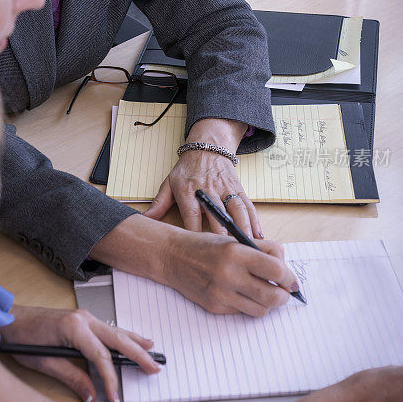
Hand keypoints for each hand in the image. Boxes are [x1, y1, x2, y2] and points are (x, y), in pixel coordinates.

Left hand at [0, 305, 160, 401]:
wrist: (9, 320)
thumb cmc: (22, 339)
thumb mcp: (45, 363)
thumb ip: (72, 378)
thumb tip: (91, 396)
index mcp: (73, 327)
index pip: (101, 356)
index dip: (110, 378)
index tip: (115, 395)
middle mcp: (83, 318)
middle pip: (117, 339)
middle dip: (137, 354)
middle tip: (153, 368)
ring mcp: (84, 317)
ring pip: (116, 331)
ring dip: (135, 342)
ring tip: (152, 351)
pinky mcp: (82, 319)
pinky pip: (108, 328)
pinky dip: (123, 335)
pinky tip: (132, 339)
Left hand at [144, 117, 261, 238]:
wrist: (207, 147)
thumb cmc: (186, 170)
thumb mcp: (168, 184)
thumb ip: (158, 204)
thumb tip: (143, 220)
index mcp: (188, 190)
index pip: (192, 214)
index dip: (196, 231)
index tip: (200, 249)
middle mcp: (208, 189)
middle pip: (217, 214)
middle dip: (222, 234)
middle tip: (227, 254)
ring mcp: (225, 188)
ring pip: (236, 210)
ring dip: (243, 228)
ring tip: (247, 247)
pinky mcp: (238, 189)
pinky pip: (248, 206)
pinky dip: (254, 221)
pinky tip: (258, 236)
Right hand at [163, 229, 297, 314]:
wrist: (173, 257)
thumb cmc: (206, 246)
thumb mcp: (235, 239)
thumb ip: (263, 249)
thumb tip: (285, 267)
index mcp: (237, 253)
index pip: (276, 271)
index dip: (290, 278)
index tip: (292, 281)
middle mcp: (229, 274)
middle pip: (272, 296)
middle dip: (284, 296)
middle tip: (284, 292)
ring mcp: (221, 293)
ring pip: (260, 310)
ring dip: (267, 304)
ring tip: (264, 294)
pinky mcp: (214, 307)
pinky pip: (241, 312)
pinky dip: (248, 305)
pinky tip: (242, 294)